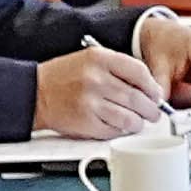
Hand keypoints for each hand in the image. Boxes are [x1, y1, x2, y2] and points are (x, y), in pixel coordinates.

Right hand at [28, 44, 176, 139]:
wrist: (35, 93)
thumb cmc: (64, 77)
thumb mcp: (90, 59)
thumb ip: (118, 68)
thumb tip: (147, 88)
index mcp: (99, 59)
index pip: (139, 72)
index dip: (152, 86)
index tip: (155, 94)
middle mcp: (96, 79)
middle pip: (137, 98)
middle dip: (150, 109)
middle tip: (153, 113)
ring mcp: (91, 103)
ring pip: (129, 118)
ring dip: (138, 123)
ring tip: (137, 122)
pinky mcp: (86, 123)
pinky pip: (114, 131)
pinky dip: (120, 131)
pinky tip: (119, 127)